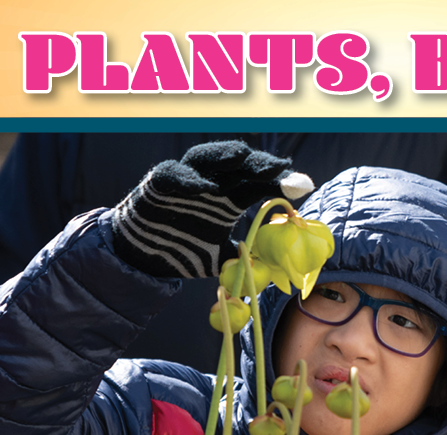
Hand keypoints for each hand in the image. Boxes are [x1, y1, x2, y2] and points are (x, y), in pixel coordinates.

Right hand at [110, 140, 311, 278]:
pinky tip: (205, 186)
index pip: (259, 184)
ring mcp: (186, 179)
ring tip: (242, 155)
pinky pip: (173, 174)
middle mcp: (212, 183)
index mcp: (229, 197)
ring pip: (207, 158)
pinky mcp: (159, 182)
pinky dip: (188, 178)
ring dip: (224, 155)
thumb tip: (271, 268)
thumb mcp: (218, 257)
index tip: (302, 185)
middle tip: (279, 168)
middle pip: (239, 166)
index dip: (279, 182)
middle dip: (259, 165)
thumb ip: (241, 257)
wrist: (143, 255)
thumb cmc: (184, 249)